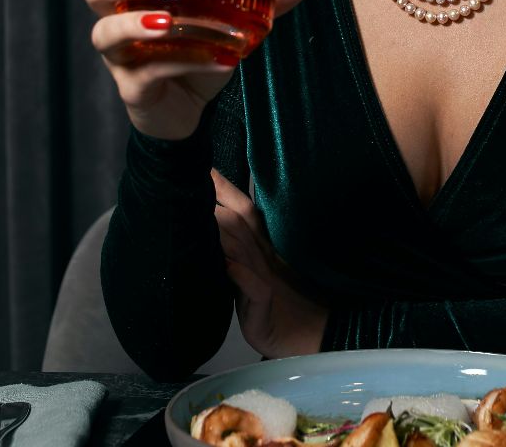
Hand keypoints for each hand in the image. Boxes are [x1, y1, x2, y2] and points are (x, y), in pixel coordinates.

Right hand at [85, 0, 310, 140]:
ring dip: (136, 24)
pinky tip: (216, 60)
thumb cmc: (197, 49)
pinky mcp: (133, 88)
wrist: (189, 109)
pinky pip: (147, 73)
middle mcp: (117, 17)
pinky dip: (182, 63)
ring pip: (108, 34)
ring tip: (168, 22)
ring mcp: (120, 55)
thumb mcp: (230, 19)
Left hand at [212, 168, 328, 356]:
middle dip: (220, 198)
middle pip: (242, 220)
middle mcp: (263, 257)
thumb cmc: (281, 305)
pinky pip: (253, 286)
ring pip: (243, 248)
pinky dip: (241, 274)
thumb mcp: (258, 274)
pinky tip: (227, 264)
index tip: (205, 166)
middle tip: (196, 177)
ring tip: (202, 213)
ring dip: (223, 231)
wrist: (308, 338)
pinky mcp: (262, 305)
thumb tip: (217, 228)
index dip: (225, 188)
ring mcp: (265, 278)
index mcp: (262, 248)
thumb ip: (242, 251)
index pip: (244, 211)